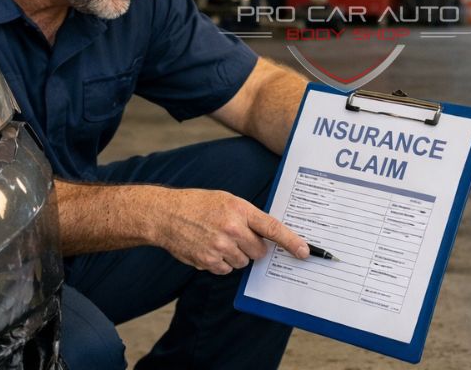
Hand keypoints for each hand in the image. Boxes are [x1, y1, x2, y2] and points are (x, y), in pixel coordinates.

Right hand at [153, 188, 308, 273]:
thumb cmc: (198, 205)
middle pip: (259, 251)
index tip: (304, 251)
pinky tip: (208, 248)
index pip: (272, 228)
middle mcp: (231, 229)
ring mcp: (219, 247)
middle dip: (253, 248)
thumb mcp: (227, 201)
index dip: (290, 241)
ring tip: (218, 240)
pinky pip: (226, 270)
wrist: (166, 214)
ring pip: (242, 262)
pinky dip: (221, 263)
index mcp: (239, 209)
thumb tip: (267, 236)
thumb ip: (247, 217)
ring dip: (235, 255)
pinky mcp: (208, 261)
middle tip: (238, 237)